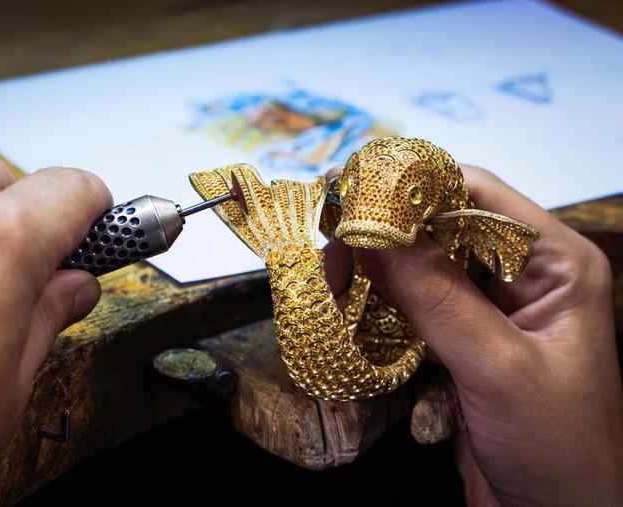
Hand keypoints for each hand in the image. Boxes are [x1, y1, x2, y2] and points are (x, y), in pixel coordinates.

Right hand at [325, 165, 622, 504]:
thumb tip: (371, 229)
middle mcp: (522, 276)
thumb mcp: (496, 367)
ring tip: (330, 286)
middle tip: (330, 252)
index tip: (353, 199)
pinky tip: (349, 314)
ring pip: (419, 268)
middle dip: (384, 237)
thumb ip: (435, 296)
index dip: (414, 187)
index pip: (479, 194)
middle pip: (441, 229)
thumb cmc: (553, 447)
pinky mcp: (460, 342)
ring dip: (374, 275)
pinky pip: (412, 308)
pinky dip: (379, 309)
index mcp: (556, 264)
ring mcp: (488, 310)